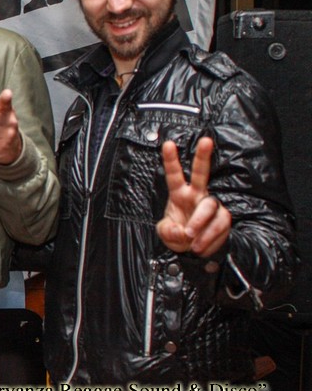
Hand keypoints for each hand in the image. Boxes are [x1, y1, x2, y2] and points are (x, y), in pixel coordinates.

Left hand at [157, 137, 231, 256]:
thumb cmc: (178, 235)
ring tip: (190, 237)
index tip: (168, 144)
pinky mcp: (223, 218)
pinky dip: (209, 237)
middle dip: (203, 156)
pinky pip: (219, 225)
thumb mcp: (166, 234)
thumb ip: (169, 232)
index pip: (174, 175)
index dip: (171, 160)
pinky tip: (200, 245)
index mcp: (178, 194)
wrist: (194, 250)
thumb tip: (182, 231)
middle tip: (206, 140)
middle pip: (202, 173)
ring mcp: (211, 205)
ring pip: (209, 206)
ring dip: (199, 223)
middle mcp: (196, 195)